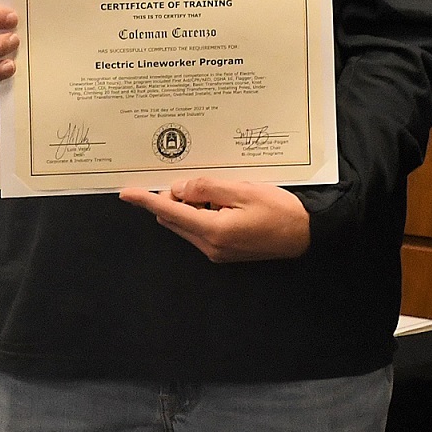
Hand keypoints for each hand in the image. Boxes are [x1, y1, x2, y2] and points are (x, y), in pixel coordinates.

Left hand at [120, 176, 312, 261]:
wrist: (305, 234)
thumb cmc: (279, 210)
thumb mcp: (243, 190)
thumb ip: (207, 188)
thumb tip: (179, 190)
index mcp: (212, 230)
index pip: (169, 211)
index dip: (146, 200)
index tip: (126, 193)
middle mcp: (209, 246)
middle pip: (174, 219)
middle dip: (173, 199)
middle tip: (193, 180)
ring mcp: (216, 252)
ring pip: (185, 225)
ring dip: (189, 207)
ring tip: (217, 191)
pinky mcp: (224, 252)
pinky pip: (199, 230)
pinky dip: (200, 214)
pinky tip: (222, 202)